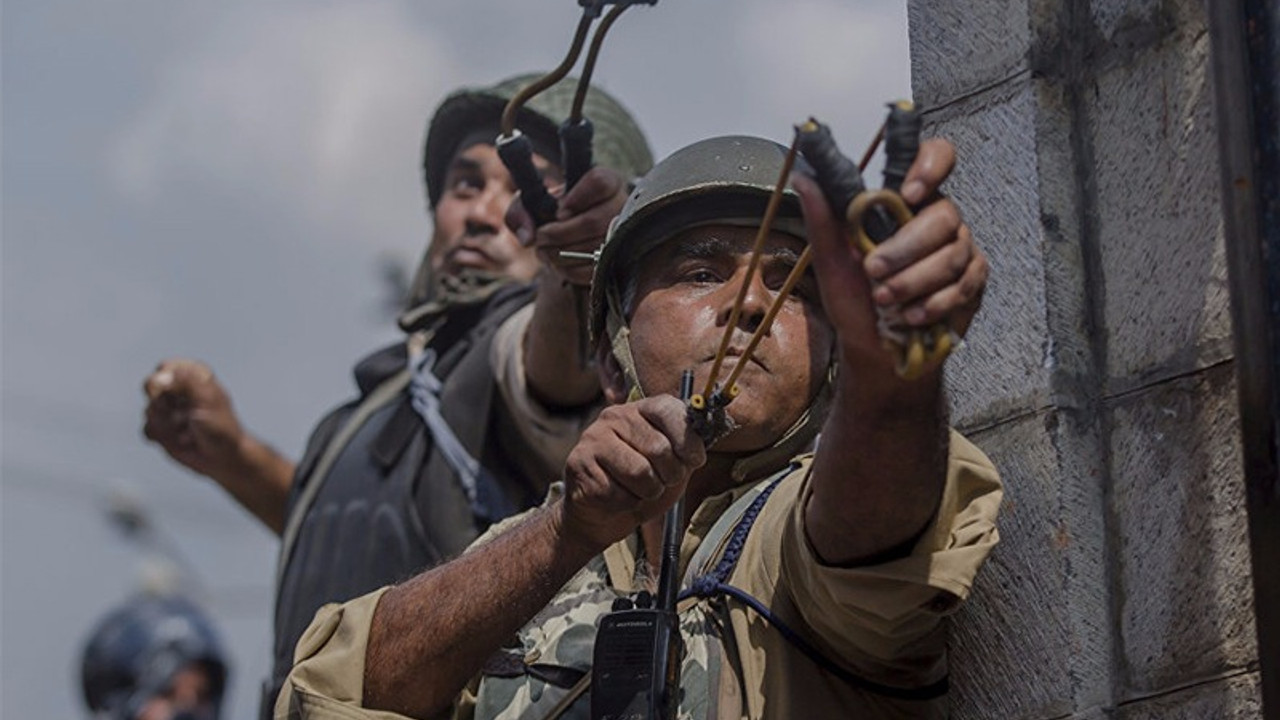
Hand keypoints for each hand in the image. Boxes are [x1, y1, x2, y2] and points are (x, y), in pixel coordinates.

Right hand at [142, 359, 247, 479]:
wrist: (224, 458)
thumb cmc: (222, 427)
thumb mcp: (207, 400)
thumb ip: (185, 383)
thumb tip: (159, 376)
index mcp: (194, 376)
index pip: (165, 368)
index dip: (164, 383)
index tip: (175, 394)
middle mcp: (179, 390)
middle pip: (151, 388)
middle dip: (164, 406)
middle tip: (184, 417)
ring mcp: (169, 409)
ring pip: (149, 411)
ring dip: (167, 425)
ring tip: (189, 432)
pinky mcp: (161, 427)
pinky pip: (147, 429)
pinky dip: (162, 437)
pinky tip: (180, 441)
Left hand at [505, 166, 628, 286]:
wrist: (569, 237)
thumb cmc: (552, 212)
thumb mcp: (532, 203)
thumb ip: (520, 212)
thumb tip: (528, 238)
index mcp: (606, 182)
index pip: (599, 183)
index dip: (577, 198)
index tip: (558, 211)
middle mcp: (621, 206)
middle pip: (594, 221)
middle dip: (560, 234)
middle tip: (541, 237)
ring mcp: (624, 235)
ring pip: (595, 247)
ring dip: (562, 254)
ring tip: (544, 252)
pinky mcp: (618, 261)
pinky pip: (595, 270)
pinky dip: (570, 270)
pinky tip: (557, 264)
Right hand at [559, 396, 705, 549]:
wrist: (600, 515)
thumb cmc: (641, 486)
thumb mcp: (671, 465)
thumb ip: (684, 451)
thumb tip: (700, 446)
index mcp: (639, 410)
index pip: (667, 409)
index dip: (687, 438)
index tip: (695, 460)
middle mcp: (613, 417)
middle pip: (658, 447)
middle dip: (670, 475)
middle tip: (664, 483)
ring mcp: (593, 440)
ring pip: (640, 473)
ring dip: (649, 492)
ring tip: (641, 491)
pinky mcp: (579, 466)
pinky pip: (619, 494)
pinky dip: (627, 504)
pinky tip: (618, 498)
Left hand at [795, 138, 987, 379]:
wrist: (872, 347)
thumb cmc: (852, 298)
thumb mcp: (831, 261)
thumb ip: (822, 220)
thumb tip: (804, 177)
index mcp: (905, 201)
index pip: (936, 156)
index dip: (931, 165)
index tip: (908, 193)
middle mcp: (938, 217)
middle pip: (944, 215)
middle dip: (906, 248)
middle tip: (873, 272)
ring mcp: (960, 248)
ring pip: (952, 254)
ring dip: (913, 281)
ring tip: (884, 300)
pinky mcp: (973, 280)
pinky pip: (964, 284)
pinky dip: (933, 303)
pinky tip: (910, 316)